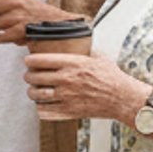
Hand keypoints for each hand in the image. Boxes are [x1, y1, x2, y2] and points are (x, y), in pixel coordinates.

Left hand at [23, 51, 146, 121]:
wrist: (124, 98)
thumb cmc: (112, 77)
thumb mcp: (97, 56)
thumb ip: (83, 49)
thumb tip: (77, 40)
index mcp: (71, 63)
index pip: (38, 60)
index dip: (29, 60)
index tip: (29, 61)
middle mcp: (66, 79)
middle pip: (33, 77)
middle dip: (29, 76)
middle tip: (30, 76)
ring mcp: (67, 96)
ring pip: (36, 94)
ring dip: (32, 92)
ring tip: (34, 90)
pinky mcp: (70, 111)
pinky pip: (45, 111)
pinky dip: (41, 108)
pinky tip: (44, 104)